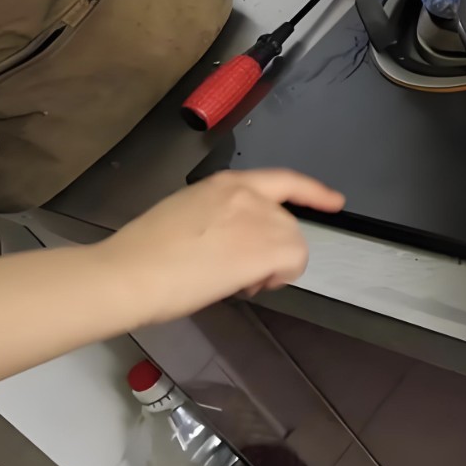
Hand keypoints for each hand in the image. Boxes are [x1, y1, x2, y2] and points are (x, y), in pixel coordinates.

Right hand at [97, 170, 342, 325]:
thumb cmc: (143, 253)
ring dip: (271, 266)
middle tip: (233, 272)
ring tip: (230, 279)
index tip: (334, 201)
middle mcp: (248, 194)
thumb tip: (230, 243)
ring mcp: (260, 218)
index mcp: (224, 184)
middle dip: (270, 250)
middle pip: (287, 224)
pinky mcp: (268, 247)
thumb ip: (218, 219)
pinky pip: (294, 264)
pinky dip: (277, 279)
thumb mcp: (185, 216)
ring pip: (292, 245)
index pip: (282, 180)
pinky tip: (244, 285)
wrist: (130, 273)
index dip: (312, 191)